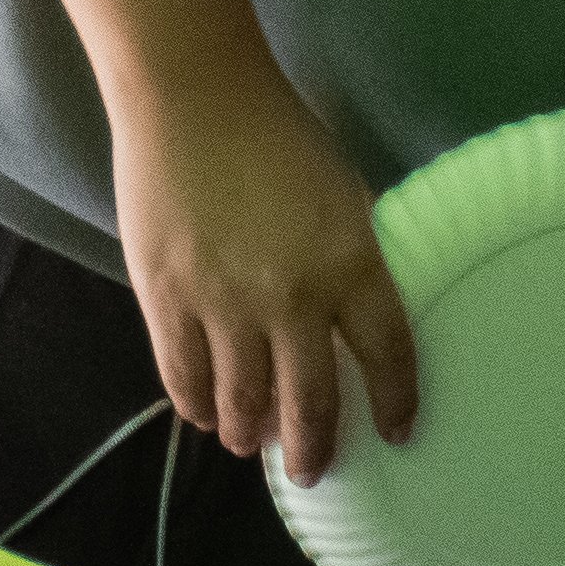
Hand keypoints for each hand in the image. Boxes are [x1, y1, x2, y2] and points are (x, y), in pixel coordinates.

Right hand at [110, 64, 416, 484]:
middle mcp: (292, 299)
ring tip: (251, 445)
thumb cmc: (277, 133)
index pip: (388, 356)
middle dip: (313, 447)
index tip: (397, 433)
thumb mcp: (343, 194)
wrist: (191, 95)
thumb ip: (351, 259)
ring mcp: (224, 304)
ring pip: (241, 399)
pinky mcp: (166, 298)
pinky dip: (194, 404)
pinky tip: (202, 415)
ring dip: (249, 433)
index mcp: (351, 264)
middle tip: (311, 470)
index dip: (394, 402)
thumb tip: (347, 315)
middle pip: (310, 400)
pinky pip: (183, 373)